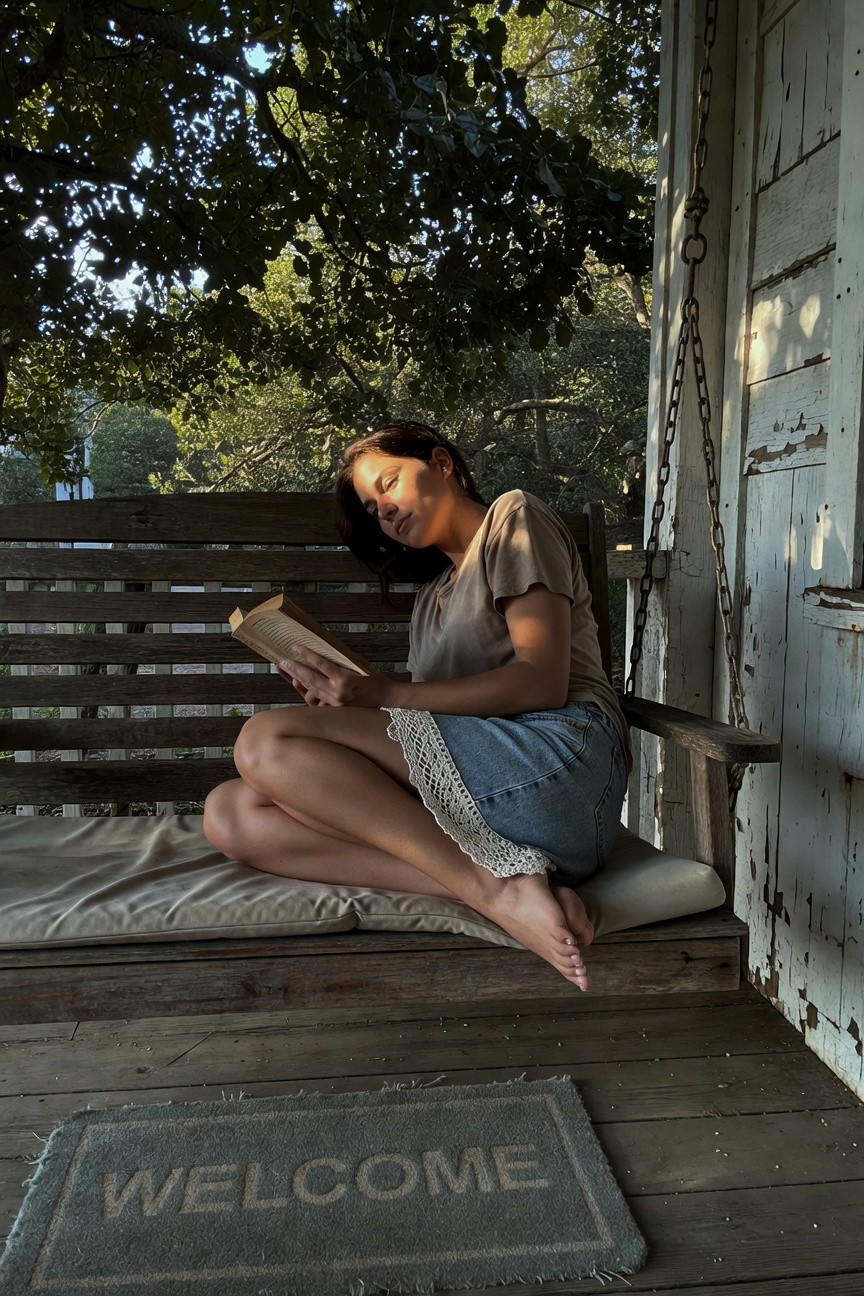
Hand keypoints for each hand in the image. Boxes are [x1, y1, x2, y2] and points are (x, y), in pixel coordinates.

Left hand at [276, 649, 393, 707]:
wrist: (387, 697)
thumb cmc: (375, 680)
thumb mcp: (358, 667)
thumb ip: (340, 665)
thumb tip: (321, 657)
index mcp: (344, 679)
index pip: (321, 664)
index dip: (307, 654)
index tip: (295, 647)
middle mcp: (338, 693)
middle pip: (310, 679)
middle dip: (295, 669)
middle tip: (283, 661)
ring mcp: (335, 703)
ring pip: (311, 690)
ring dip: (298, 680)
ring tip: (287, 671)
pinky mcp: (336, 709)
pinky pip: (317, 701)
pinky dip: (308, 693)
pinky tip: (300, 686)